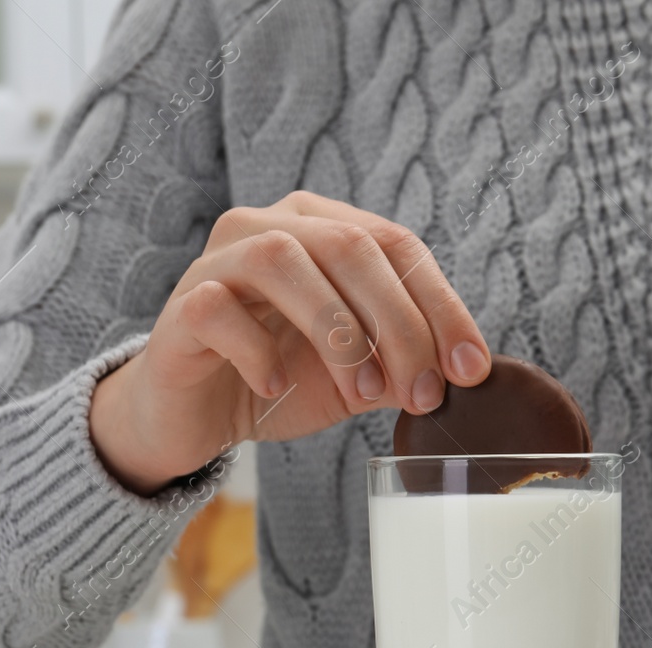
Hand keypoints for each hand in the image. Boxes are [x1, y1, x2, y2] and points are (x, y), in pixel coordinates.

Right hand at [89, 191, 490, 493]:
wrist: (197, 417)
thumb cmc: (280, 380)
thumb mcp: (359, 376)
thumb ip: (403, 365)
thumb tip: (463, 374)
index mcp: (322, 228)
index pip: (397, 246)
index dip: (442, 305)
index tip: (471, 369)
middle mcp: (268, 226)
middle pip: (350, 248)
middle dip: (399, 325)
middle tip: (423, 392)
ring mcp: (218, 260)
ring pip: (284, 262)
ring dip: (337, 334)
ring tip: (362, 394)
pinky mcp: (180, 307)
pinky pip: (218, 310)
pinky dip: (256, 350)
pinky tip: (276, 386)